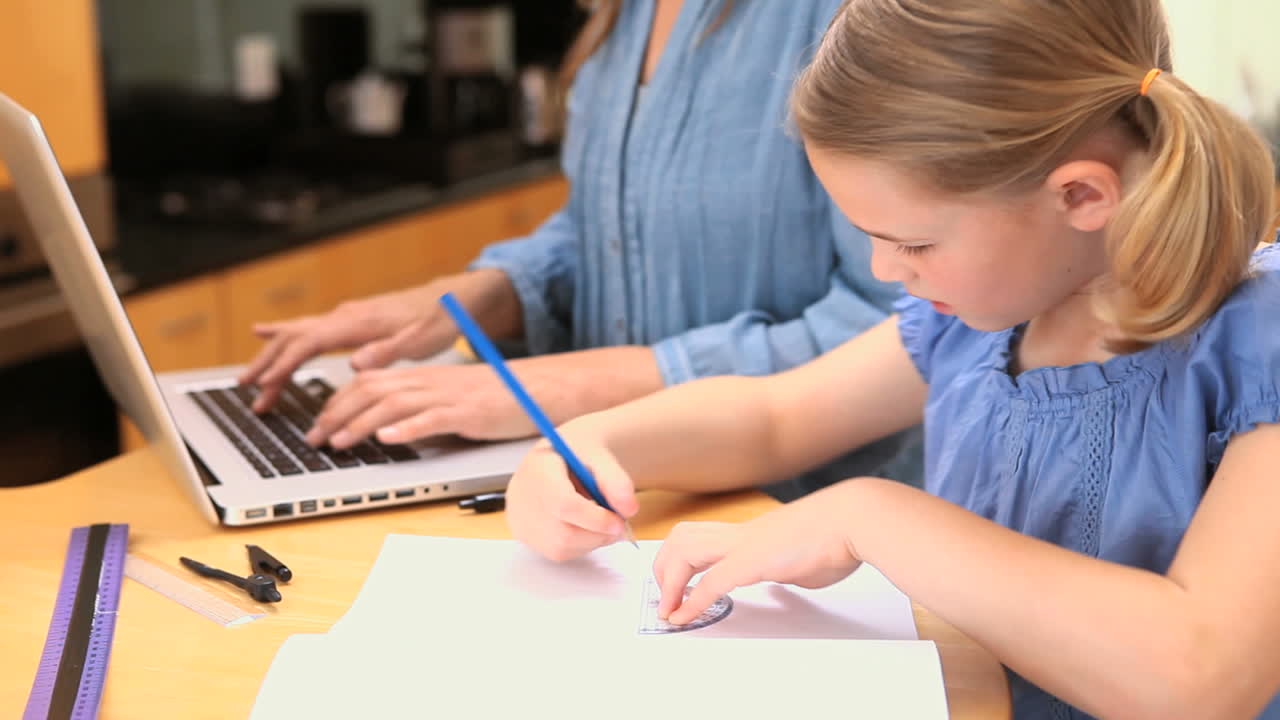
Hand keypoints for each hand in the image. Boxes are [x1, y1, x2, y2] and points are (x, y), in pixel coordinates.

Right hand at [238, 269, 515, 411]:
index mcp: (358, 323)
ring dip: (272, 356)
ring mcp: (344, 316)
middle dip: (268, 364)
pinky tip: (262, 332)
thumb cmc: (439, 320)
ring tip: (249, 379)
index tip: (266, 383)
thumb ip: (387, 352)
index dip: (285, 363)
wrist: (451, 299)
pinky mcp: (349, 321)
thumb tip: (355, 363)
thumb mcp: (420, 341)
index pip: (309, 342)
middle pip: (294, 338)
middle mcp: (345, 316)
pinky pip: (307, 327)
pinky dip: (282, 334)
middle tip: (248, 390)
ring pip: (296, 333)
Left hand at [303, 362, 532, 446]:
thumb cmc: (496, 396)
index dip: (337, 401)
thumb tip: (387, 429)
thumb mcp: (448, 397)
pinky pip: (432, 418)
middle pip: (371, 390)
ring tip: (339, 442)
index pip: (368, 382)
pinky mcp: (468, 413)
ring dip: (361, 423)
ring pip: (393, 404)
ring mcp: (447, 396)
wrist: (537, 387)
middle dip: (337, 414)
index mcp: (422, 377)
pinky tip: (388, 439)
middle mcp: (429, 382)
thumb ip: (418, 408)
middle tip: (315, 438)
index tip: (319, 423)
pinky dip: (407, 428)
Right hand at [505, 425, 639, 561]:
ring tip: (599, 519)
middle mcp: (521, 497)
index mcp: (538, 469)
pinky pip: (558, 552)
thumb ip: (615, 479)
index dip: (595, 518)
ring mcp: (520, 520)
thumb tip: (629, 509)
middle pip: (563, 532)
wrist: (556, 458)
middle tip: (618, 523)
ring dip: (592, 539)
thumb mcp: (599, 455)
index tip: (620, 521)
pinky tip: (584, 525)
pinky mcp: (525, 536)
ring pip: (563, 547)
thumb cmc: (577, 454)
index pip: (563, 504)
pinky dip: (580, 544)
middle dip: (598, 532)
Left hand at [653, 483, 864, 624]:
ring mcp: (744, 545)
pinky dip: (691, 601)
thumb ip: (787, 567)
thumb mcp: (804, 558)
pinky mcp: (752, 561)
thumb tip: (784, 576)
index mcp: (752, 534)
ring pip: (684, 549)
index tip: (676, 590)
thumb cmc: (839, 538)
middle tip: (665, 599)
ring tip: (669, 608)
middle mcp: (741, 534)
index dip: (680, 562)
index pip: (702, 538)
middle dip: (664, 567)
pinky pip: (710, 582)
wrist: (854, 519)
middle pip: (682, 537)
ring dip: (669, 581)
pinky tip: (682, 618)